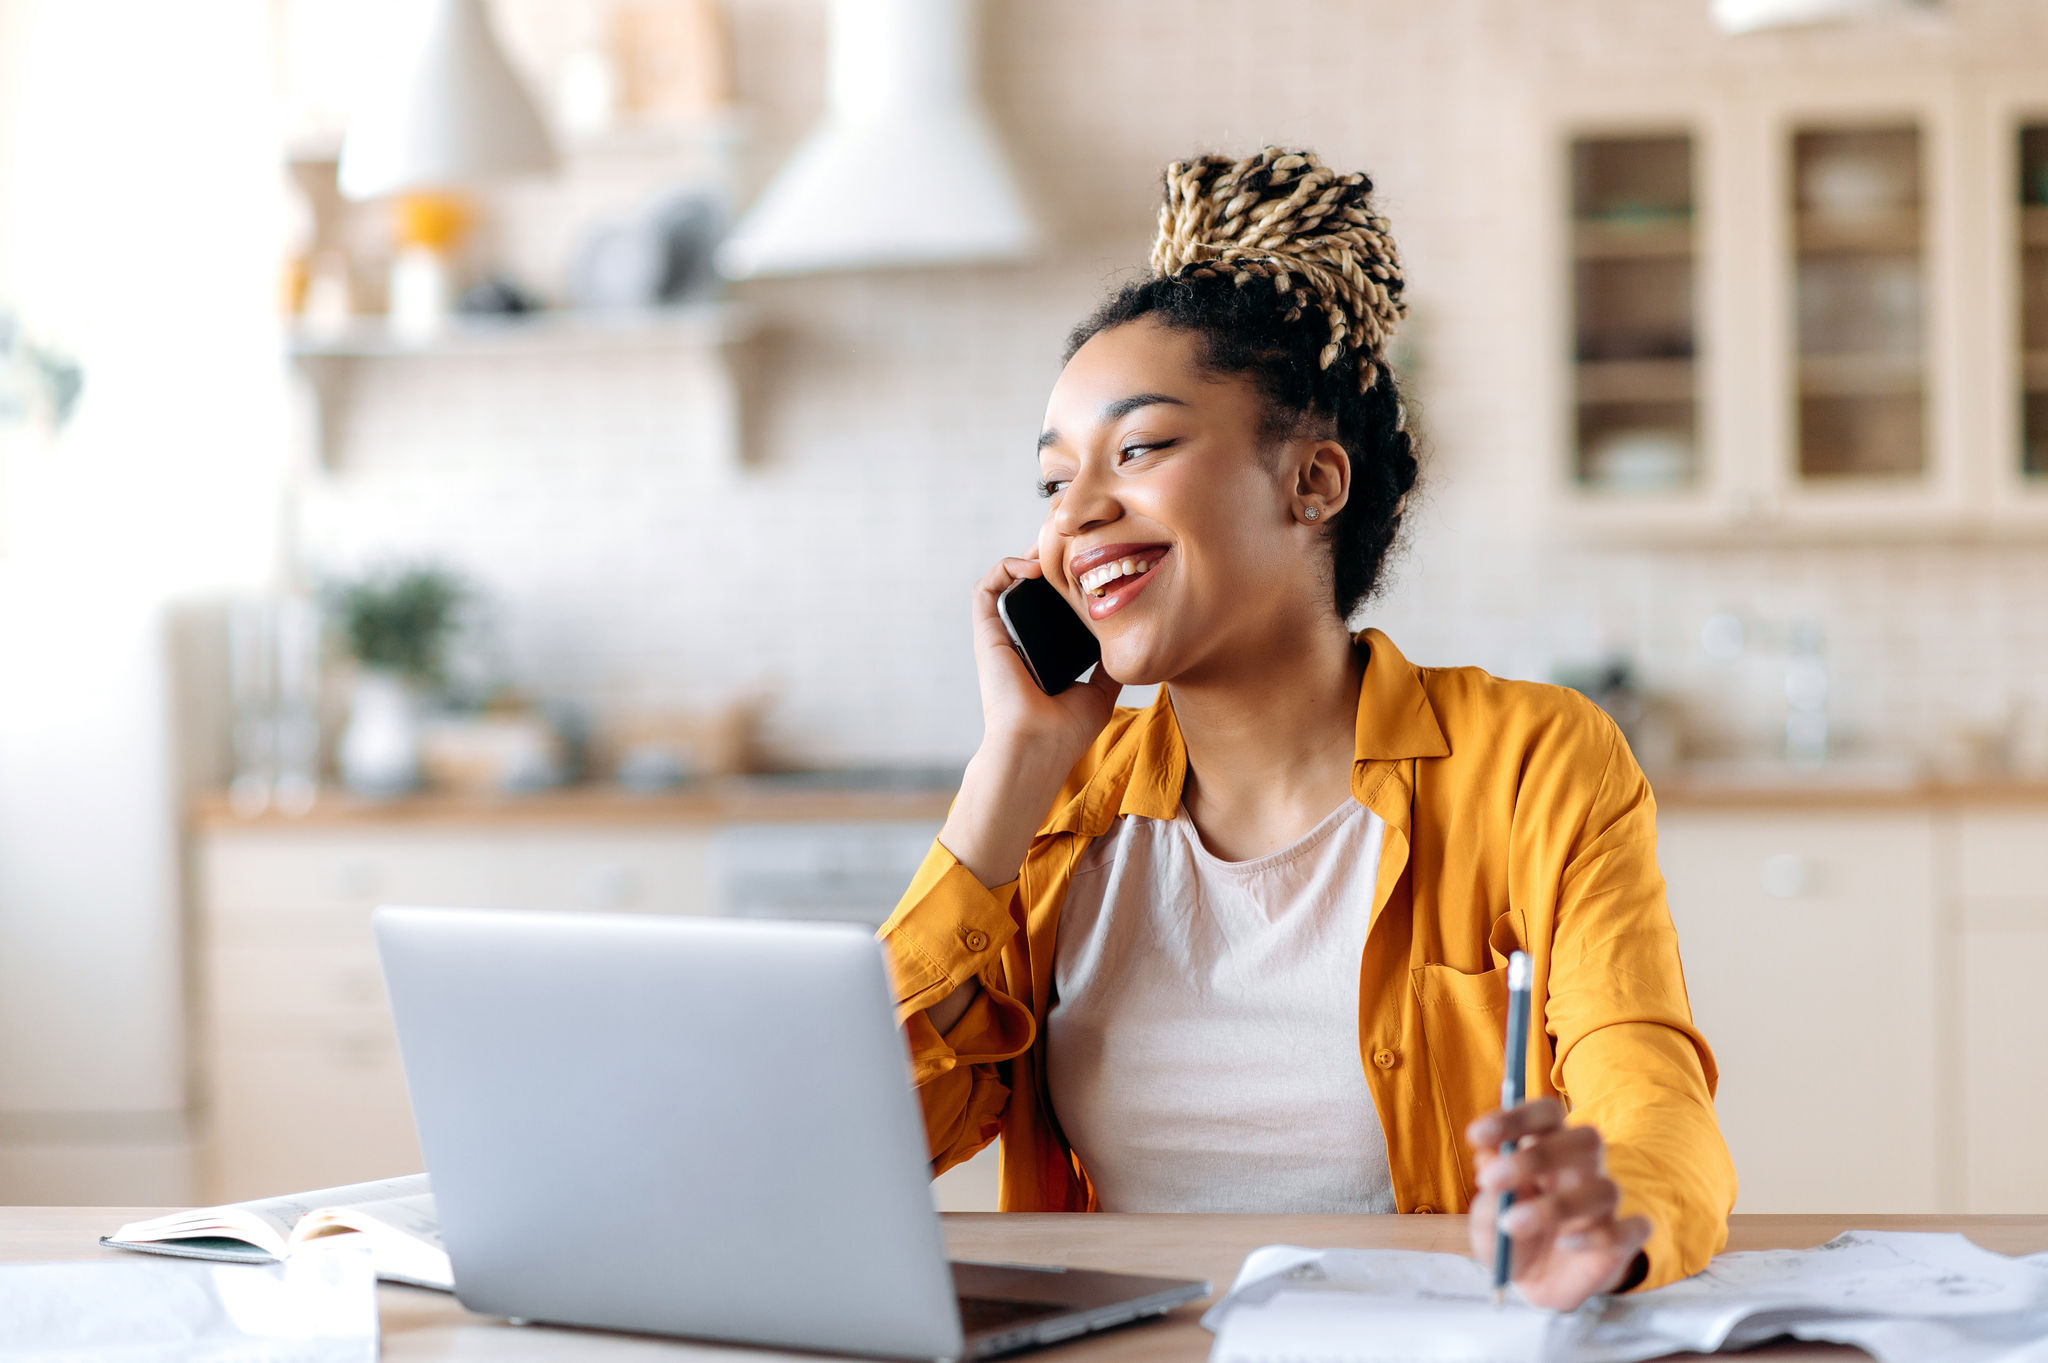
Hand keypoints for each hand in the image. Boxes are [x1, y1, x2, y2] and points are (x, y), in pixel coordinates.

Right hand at [967, 548, 1121, 763]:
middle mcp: (1019, 640)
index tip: (1090, 563)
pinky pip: (985, 588)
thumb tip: (1126, 646)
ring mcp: (1001, 635)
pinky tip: (1035, 568)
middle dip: (1049, 560)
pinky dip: (1006, 568)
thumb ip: (1107, 667)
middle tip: (1074, 545)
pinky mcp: (986, 633)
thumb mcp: (1099, 691)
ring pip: (1005, 580)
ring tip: (1054, 547)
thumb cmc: (1065, 731)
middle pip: (1029, 587)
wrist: (1038, 746)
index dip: (1066, 580)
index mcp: (1042, 652)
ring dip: (1026, 555)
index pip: (1051, 606)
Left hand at [1466, 1100, 1650, 1310]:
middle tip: (1488, 1180)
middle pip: (1586, 1140)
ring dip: (1556, 1205)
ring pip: (1605, 1189)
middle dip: (1536, 1156)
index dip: (1515, 1118)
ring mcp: (1606, 1205)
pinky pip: (1631, 1230)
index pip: (1547, 1114)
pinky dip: (1600, 1235)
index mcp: (1549, 1146)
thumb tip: (1491, 1159)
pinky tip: (1565, 1244)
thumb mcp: (1487, 1217)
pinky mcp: (1623, 1241)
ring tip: (1511, 1223)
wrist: (1532, 1283)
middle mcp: (1584, 1168)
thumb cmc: (1508, 1235)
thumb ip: (1491, 1192)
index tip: (1476, 1136)